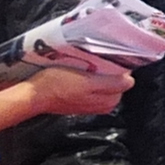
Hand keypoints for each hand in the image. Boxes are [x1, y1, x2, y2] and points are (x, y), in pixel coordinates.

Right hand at [19, 59, 136, 119]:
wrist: (34, 95)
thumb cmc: (57, 85)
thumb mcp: (87, 82)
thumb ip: (112, 84)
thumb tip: (130, 81)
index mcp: (107, 101)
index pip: (125, 81)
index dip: (119, 68)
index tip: (110, 59)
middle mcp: (101, 105)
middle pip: (115, 83)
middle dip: (109, 71)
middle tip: (97, 60)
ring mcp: (89, 103)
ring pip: (103, 84)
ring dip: (98, 74)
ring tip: (87, 65)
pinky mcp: (78, 100)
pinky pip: (90, 88)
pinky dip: (88, 80)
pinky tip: (79, 73)